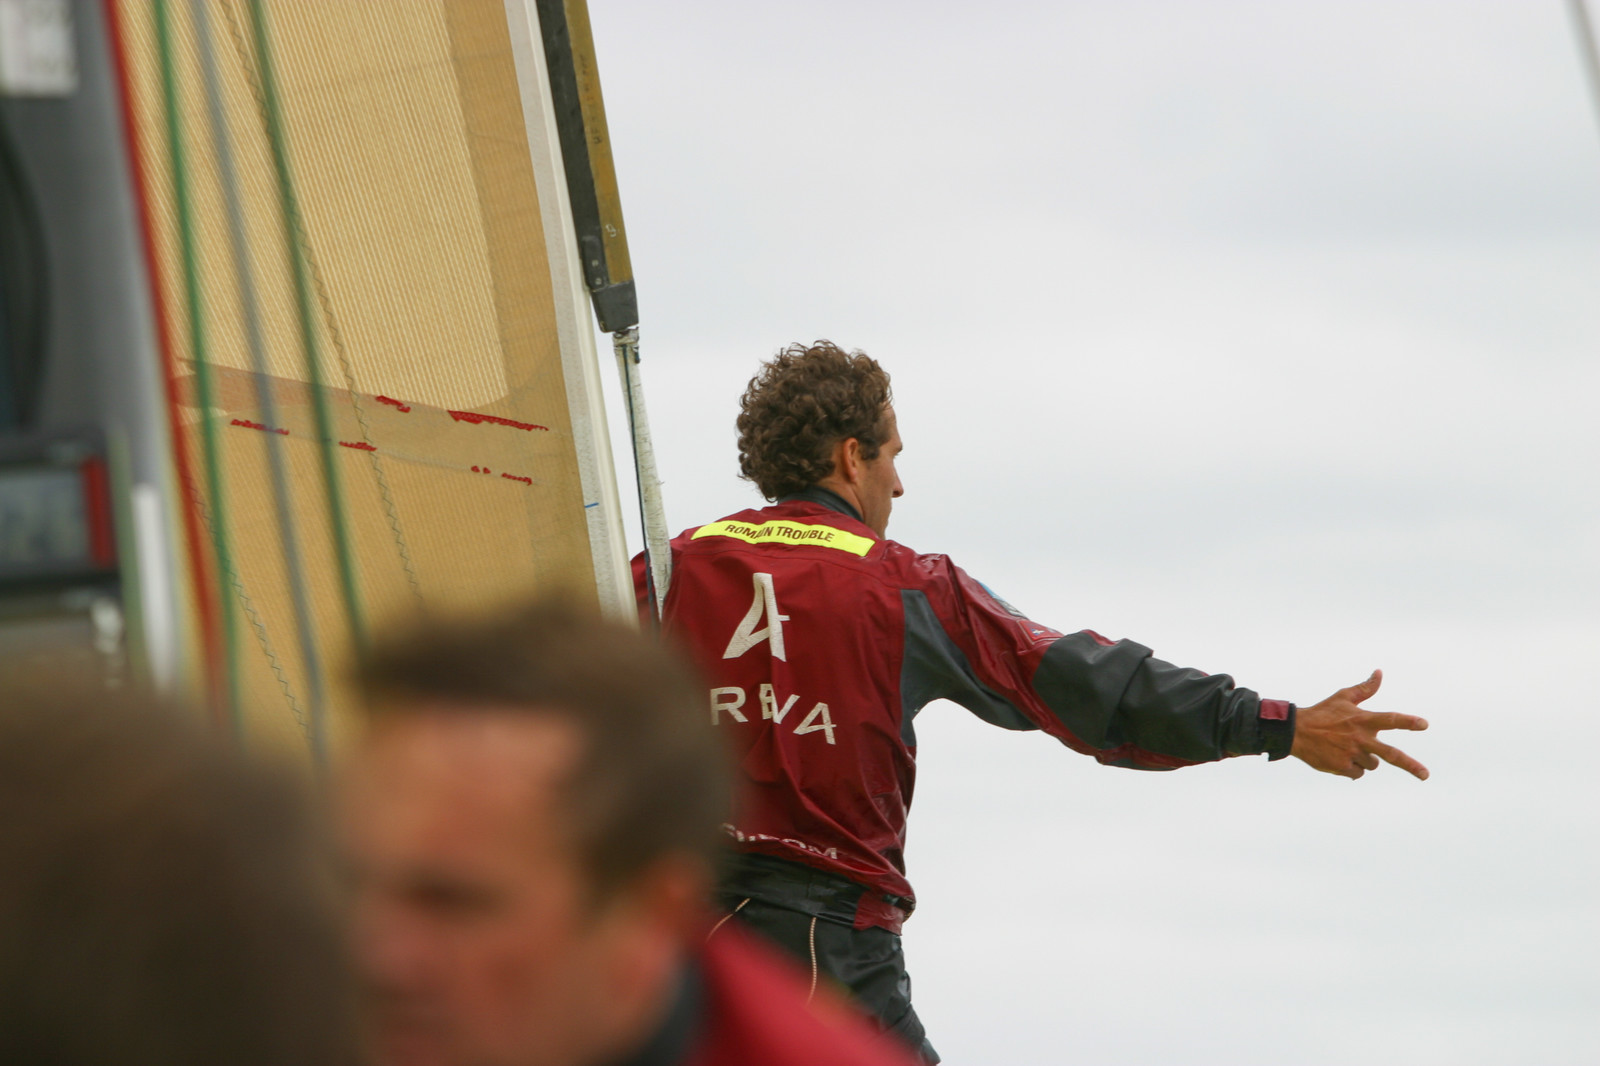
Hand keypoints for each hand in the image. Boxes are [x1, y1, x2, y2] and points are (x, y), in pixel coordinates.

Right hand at [1290, 669, 1428, 780]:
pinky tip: (1339, 757)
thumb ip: (1365, 688)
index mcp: (1363, 720)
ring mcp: (1352, 754)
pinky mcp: (1342, 767)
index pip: (1390, 719)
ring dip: (1365, 759)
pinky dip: (1352, 768)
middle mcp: (1360, 738)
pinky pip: (1358, 773)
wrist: (1296, 732)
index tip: (1424, 725)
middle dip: (1411, 765)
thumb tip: (1379, 672)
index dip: (1408, 722)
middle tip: (1425, 775)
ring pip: (1372, 764)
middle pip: (1392, 755)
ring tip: (1347, 748)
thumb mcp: (1343, 697)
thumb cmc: (1322, 713)